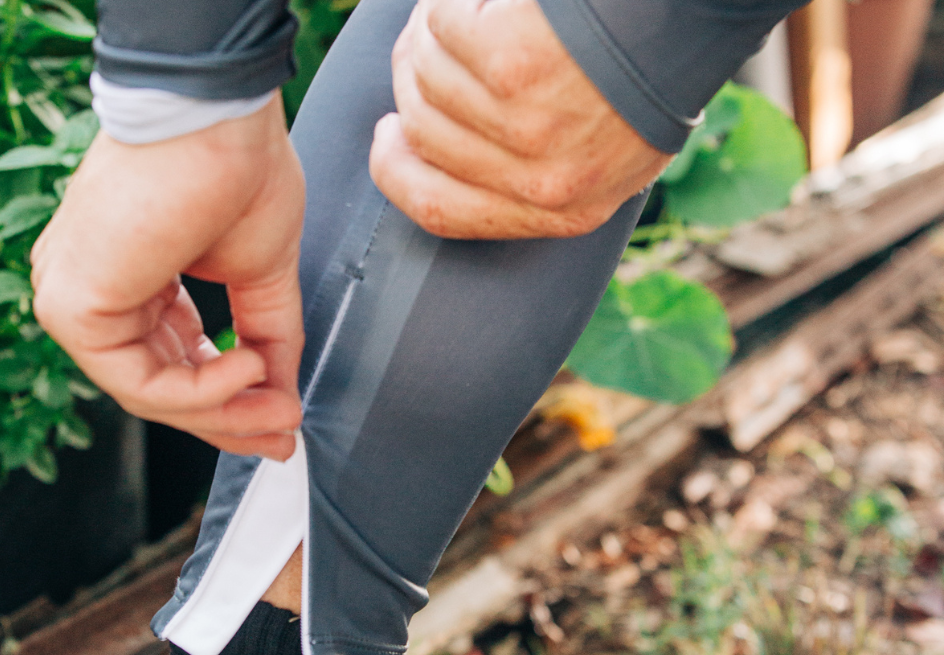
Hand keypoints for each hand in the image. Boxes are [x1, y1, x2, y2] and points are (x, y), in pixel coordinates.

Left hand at [31, 95, 304, 460]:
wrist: (211, 116)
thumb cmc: (229, 165)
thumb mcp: (260, 275)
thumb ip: (266, 340)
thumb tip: (283, 398)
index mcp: (130, 279)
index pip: (173, 365)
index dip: (230, 401)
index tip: (280, 418)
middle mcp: (97, 292)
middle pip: (160, 389)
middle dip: (230, 421)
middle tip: (281, 434)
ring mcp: (76, 301)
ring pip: (151, 394)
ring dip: (224, 410)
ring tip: (277, 402)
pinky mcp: (72, 309)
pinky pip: (142, 383)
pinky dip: (203, 389)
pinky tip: (248, 368)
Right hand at [369, 0, 672, 240]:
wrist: (689, 8)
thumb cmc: (641, 68)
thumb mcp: (599, 153)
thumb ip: (523, 175)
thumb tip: (431, 158)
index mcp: (562, 210)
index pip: (438, 211)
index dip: (396, 172)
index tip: (387, 137)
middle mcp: (542, 183)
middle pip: (422, 137)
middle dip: (414, 82)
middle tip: (432, 43)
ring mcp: (526, 127)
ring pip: (424, 80)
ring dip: (434, 33)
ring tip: (471, 11)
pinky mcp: (514, 66)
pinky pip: (440, 29)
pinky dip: (450, 0)